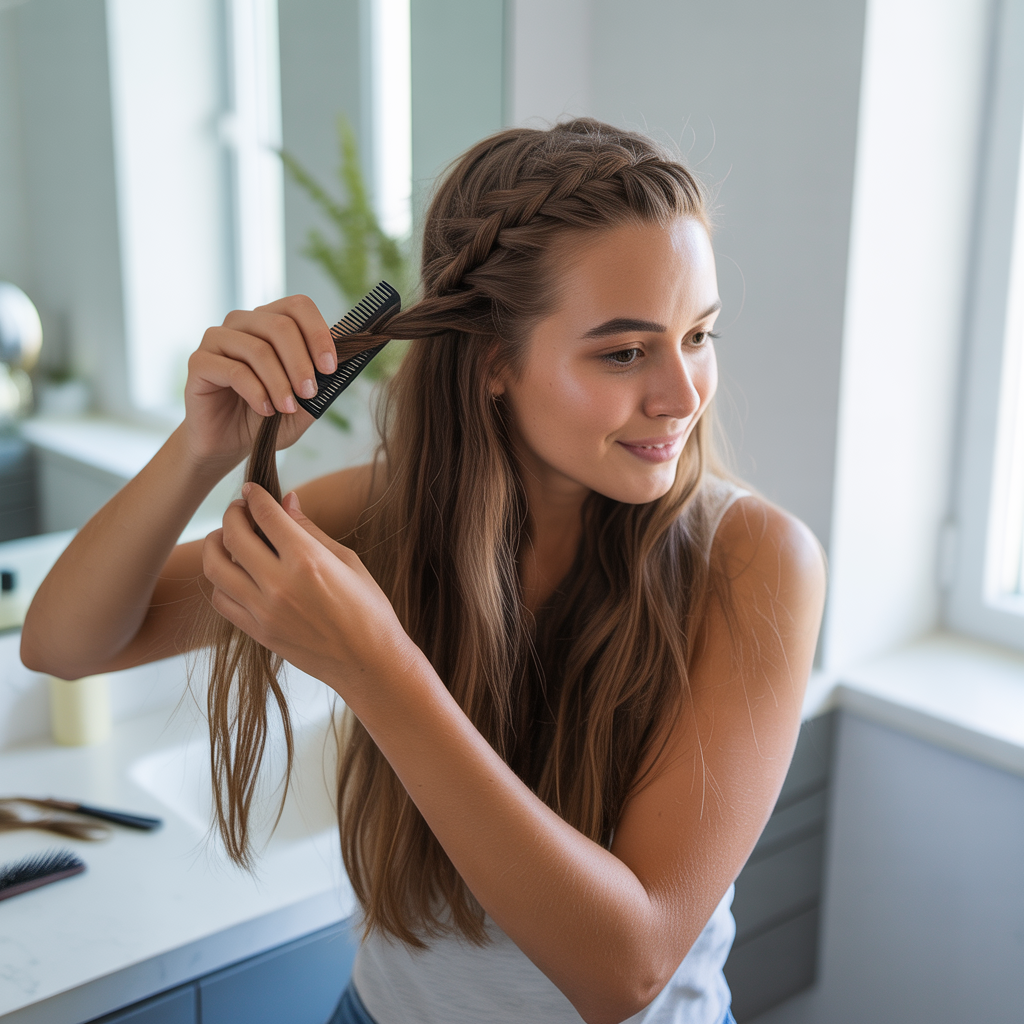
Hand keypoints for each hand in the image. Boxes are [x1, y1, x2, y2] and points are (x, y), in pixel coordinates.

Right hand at [183, 295, 338, 470]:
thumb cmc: (270, 417)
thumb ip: (326, 382)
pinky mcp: (199, 362)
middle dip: (301, 362)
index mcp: (271, 322)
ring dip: (280, 382)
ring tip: (288, 408)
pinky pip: (234, 370)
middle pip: (280, 325)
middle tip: (310, 393)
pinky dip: (256, 393)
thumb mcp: (306, 403)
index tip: (330, 368)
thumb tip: (353, 361)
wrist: (231, 442)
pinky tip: (266, 410)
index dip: (318, 334)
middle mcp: (243, 323)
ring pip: (258, 349)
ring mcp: (218, 339)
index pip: (298, 306)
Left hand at [202, 485, 414, 695]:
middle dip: (232, 515)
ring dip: (215, 546)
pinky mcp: (258, 632)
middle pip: (233, 537)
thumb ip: (311, 530)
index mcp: (308, 560)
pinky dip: (220, 581)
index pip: (266, 515)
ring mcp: (265, 611)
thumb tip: (288, 501)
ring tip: (226, 539)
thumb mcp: (347, 561)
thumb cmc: (368, 608)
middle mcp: (280, 584)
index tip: (251, 490)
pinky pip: (222, 600)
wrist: (370, 662)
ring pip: (216, 568)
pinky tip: (233, 573)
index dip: (254, 496)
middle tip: (240, 510)